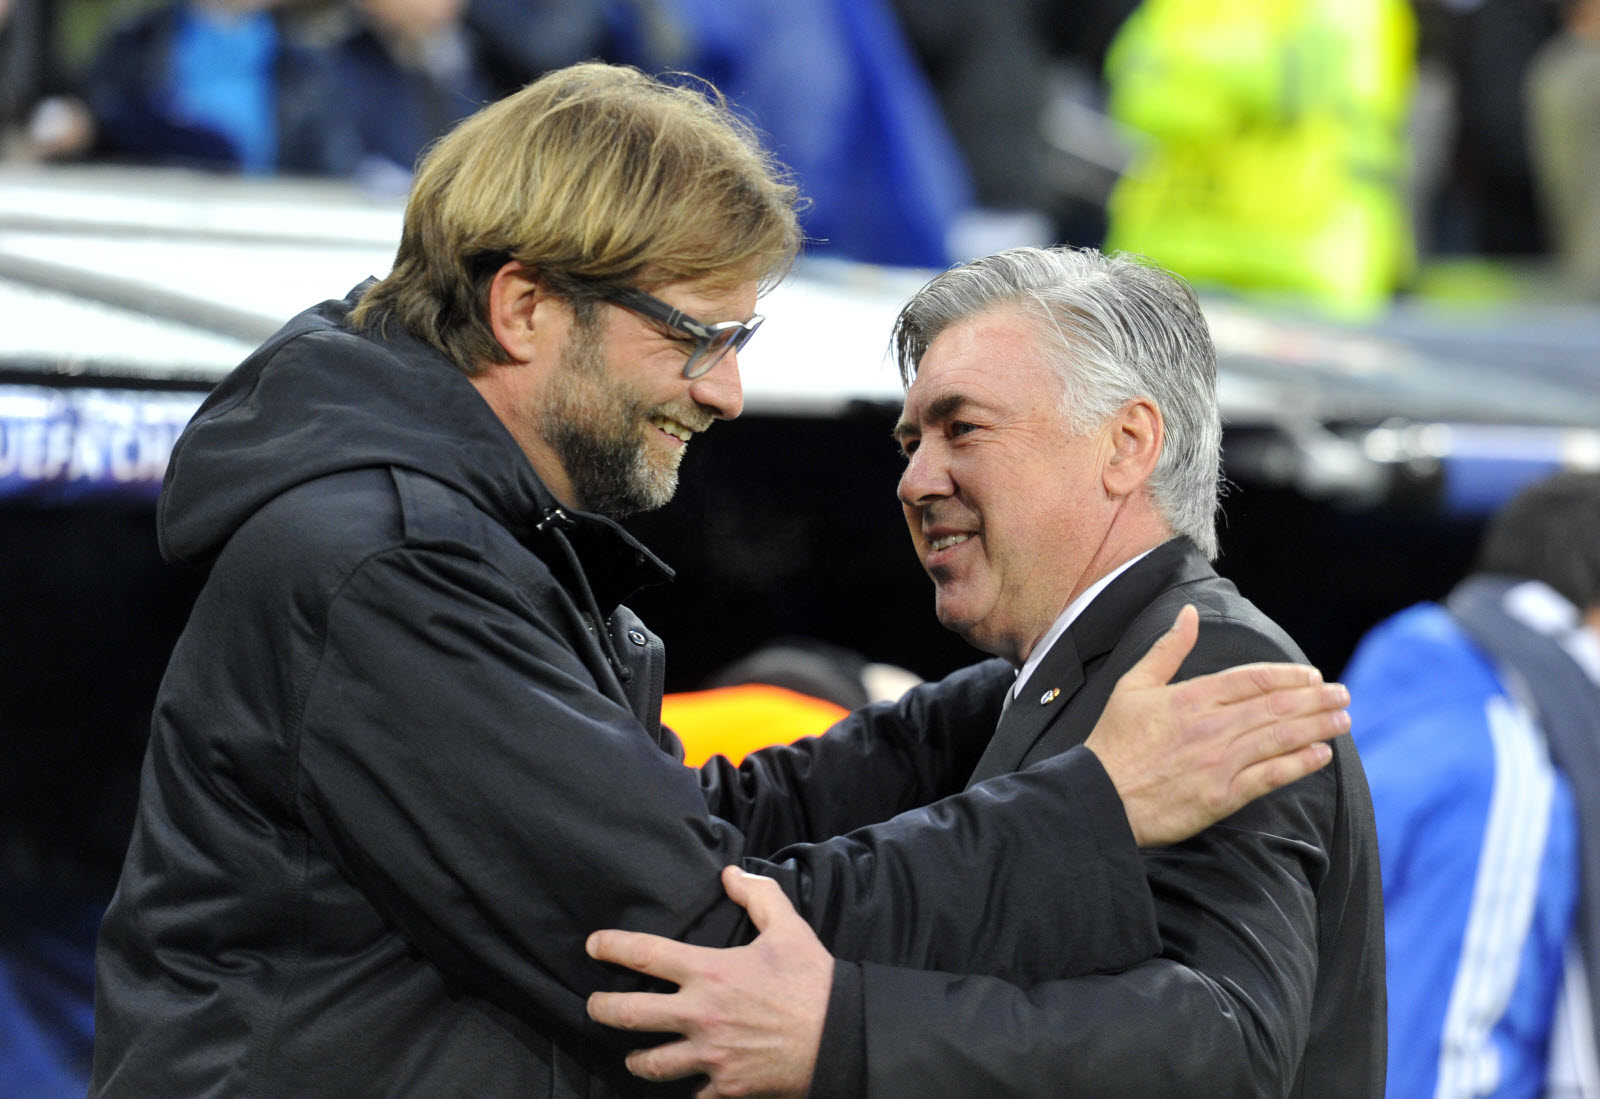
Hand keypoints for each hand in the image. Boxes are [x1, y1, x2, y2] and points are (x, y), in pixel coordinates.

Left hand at [586, 866, 832, 1098]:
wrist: (842, 1035)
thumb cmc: (812, 980)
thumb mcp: (788, 927)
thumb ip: (757, 895)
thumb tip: (729, 874)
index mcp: (710, 972)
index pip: (645, 954)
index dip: (612, 946)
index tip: (593, 945)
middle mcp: (700, 1014)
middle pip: (630, 1014)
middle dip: (602, 1008)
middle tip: (593, 1006)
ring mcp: (710, 1055)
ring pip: (650, 1063)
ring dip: (635, 1059)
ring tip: (632, 1055)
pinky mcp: (725, 1087)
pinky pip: (691, 1096)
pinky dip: (686, 1092)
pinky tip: (683, 1087)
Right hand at [1084, 605, 1349, 846]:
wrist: (1099, 797)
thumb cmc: (1113, 742)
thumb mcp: (1133, 685)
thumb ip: (1167, 649)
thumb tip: (1188, 613)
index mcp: (1191, 696)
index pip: (1252, 679)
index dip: (1288, 675)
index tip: (1313, 676)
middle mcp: (1211, 726)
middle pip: (1275, 706)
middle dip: (1316, 699)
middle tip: (1344, 695)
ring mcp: (1219, 761)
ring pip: (1280, 737)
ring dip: (1317, 726)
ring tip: (1344, 719)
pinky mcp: (1222, 797)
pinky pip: (1271, 776)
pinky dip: (1300, 764)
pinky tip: (1322, 755)